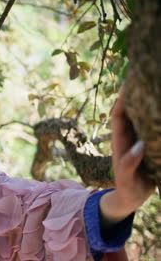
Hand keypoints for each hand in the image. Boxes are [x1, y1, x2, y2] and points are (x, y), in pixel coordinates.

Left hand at [100, 86, 155, 224]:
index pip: (118, 116)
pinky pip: (153, 129)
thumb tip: (138, 147)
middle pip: (131, 112)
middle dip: (136, 96)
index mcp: (120, 142)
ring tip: (158, 89)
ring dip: (150, 106)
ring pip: (143, 119)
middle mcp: (129, 138)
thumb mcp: (126, 178)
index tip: (128, 84)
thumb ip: (128, 164)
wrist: (130, 198)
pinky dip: (158, 120)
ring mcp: (139, 141)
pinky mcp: (149, 147)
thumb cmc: (126, 188)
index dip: (121, 100)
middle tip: (146, 78)